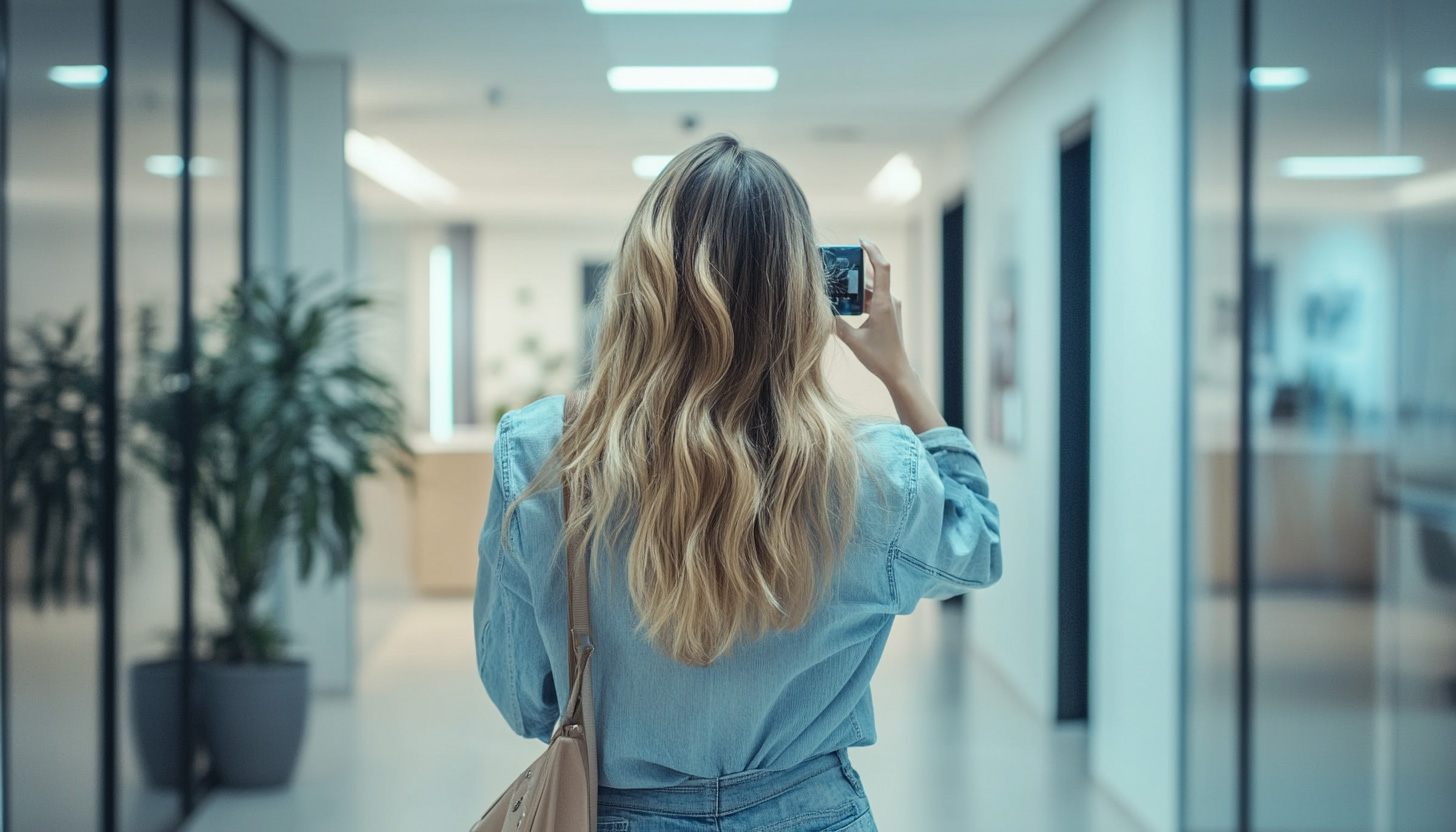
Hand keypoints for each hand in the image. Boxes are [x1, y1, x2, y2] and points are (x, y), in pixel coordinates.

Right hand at [833, 238, 946, 433]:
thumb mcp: (853, 340)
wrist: (897, 371)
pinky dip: (859, 297)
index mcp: (883, 303)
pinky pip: (872, 298)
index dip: (872, 250)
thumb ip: (836, 324)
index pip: (881, 268)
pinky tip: (845, 300)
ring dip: (855, 285)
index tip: (860, 240)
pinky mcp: (888, 313)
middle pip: (871, 277)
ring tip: (837, 282)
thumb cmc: (878, 357)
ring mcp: (890, 307)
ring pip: (870, 289)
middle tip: (837, 262)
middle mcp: (889, 301)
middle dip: (854, 269)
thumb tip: (819, 312)